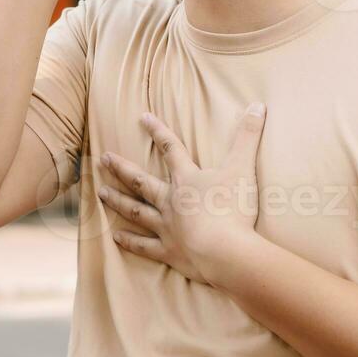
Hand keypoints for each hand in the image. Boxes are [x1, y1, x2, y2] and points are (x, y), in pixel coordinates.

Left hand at [97, 105, 265, 284]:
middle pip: (142, 182)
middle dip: (122, 169)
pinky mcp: (169, 252)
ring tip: (100, 193)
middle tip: (103, 159)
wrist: (225, 252)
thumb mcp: (243, 168)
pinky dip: (130, 242)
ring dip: (118, 201)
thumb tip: (258, 104)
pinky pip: (144, 246)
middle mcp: (171, 201)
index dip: (158, 131)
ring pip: (136, 211)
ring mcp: (167, 227)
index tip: (142, 117)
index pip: (171, 148)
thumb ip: (248, 136)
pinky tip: (115, 237)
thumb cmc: (233, 209)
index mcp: (187, 180)